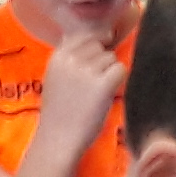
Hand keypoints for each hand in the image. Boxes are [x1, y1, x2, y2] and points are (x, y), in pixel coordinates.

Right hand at [34, 26, 123, 160]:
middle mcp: (71, 59)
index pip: (84, 36)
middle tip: (93, 86)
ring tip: (96, 94)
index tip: (96, 62)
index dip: (94, 47)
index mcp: (58, 56)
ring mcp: (86, 71)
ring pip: (111, 58)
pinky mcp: (102, 84)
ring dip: (109, 73)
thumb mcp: (55, 78)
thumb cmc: (59, 114)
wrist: (58, 140)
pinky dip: (119, 81)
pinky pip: (120, 70)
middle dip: (101, 62)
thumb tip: (94, 38)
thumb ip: (69, 59)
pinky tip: (108, 95)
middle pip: (99, 46)